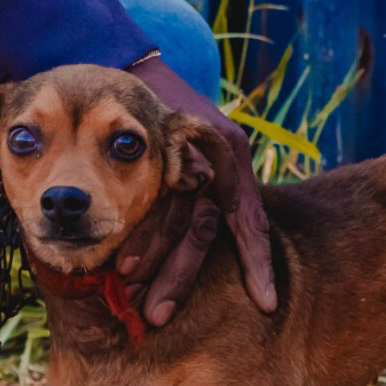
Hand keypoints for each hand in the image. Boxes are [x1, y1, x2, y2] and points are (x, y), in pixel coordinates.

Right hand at [113, 56, 273, 326]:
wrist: (136, 69)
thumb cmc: (169, 120)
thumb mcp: (197, 155)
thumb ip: (205, 196)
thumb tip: (199, 250)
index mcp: (236, 168)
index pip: (253, 225)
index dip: (259, 265)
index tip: (266, 303)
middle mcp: (222, 159)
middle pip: (209, 230)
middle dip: (184, 276)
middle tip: (162, 316)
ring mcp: (189, 151)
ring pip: (175, 218)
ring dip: (154, 259)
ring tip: (131, 290)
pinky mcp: (153, 146)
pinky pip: (149, 201)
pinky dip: (137, 232)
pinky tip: (120, 261)